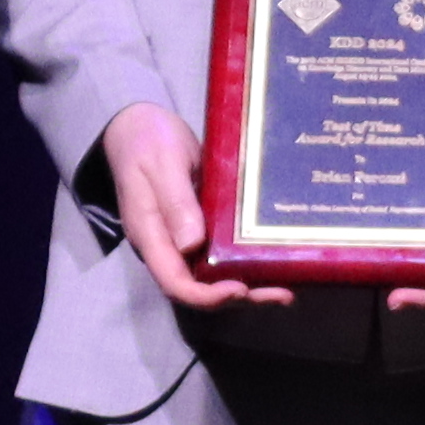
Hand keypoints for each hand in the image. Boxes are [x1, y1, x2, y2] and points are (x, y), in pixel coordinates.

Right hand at [102, 103, 283, 316]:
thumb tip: (193, 245)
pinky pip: (220, 255)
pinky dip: (245, 263)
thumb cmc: (148, 141)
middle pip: (198, 287)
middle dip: (237, 297)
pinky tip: (274, 261)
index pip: (175, 283)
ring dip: (248, 286)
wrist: (138, 126)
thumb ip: (175, 202)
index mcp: (150, 235)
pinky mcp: (198, 228)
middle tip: (281, 294)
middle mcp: (167, 246)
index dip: (207, 296)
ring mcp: (182, 239)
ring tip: (285, 288)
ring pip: (212, 276)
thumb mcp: (162, 164)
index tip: (239, 289)